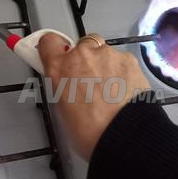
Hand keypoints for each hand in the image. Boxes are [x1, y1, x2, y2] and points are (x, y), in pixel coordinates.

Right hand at [38, 33, 149, 160]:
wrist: (124, 136)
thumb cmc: (92, 132)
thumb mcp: (63, 111)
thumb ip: (63, 87)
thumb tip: (67, 84)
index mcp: (59, 68)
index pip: (48, 42)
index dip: (54, 48)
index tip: (56, 53)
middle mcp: (81, 55)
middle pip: (81, 46)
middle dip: (85, 60)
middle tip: (89, 83)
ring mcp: (106, 54)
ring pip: (103, 53)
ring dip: (105, 67)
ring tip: (110, 93)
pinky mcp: (128, 59)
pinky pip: (121, 60)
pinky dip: (122, 72)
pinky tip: (123, 92)